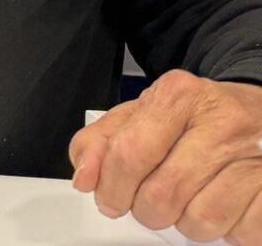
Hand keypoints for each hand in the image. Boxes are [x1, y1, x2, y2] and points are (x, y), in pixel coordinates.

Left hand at [71, 70, 261, 241]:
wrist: (261, 113)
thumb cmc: (195, 119)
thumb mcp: (141, 116)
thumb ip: (100, 143)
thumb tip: (84, 179)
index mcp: (178, 96)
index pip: (129, 154)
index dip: (111, 188)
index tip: (109, 199)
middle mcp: (222, 121)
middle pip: (161, 195)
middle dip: (146, 211)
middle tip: (151, 203)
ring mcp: (256, 155)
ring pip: (201, 220)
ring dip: (187, 224)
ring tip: (192, 201)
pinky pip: (241, 233)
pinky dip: (228, 231)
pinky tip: (226, 206)